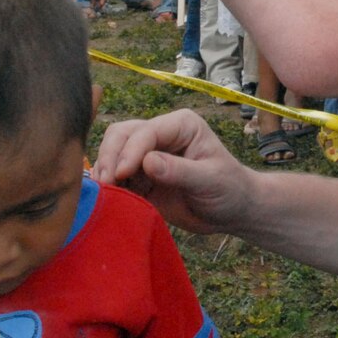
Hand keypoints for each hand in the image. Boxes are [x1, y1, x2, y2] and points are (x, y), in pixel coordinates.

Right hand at [91, 109, 259, 235]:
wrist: (232, 212)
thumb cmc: (230, 190)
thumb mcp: (210, 180)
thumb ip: (179, 171)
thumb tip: (147, 163)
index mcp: (181, 125)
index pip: (146, 131)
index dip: (130, 151)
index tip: (121, 174)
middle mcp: (161, 134)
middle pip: (121, 135)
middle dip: (111, 157)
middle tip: (107, 184)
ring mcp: (148, 154)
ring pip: (113, 152)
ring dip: (105, 171)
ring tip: (105, 193)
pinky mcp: (140, 176)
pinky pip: (117, 176)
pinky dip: (110, 186)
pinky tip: (110, 199)